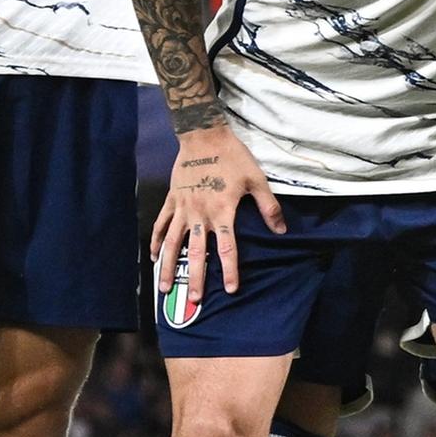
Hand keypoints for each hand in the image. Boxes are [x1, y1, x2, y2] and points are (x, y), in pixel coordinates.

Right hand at [152, 125, 284, 316]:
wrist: (203, 136)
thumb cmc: (233, 157)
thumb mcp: (257, 180)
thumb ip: (268, 207)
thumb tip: (281, 230)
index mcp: (222, 212)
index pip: (227, 248)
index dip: (229, 270)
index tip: (230, 289)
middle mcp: (200, 215)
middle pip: (197, 253)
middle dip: (195, 278)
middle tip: (194, 301)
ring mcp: (183, 208)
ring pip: (173, 243)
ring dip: (169, 266)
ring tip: (165, 287)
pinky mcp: (172, 200)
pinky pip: (161, 224)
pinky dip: (157, 241)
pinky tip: (154, 257)